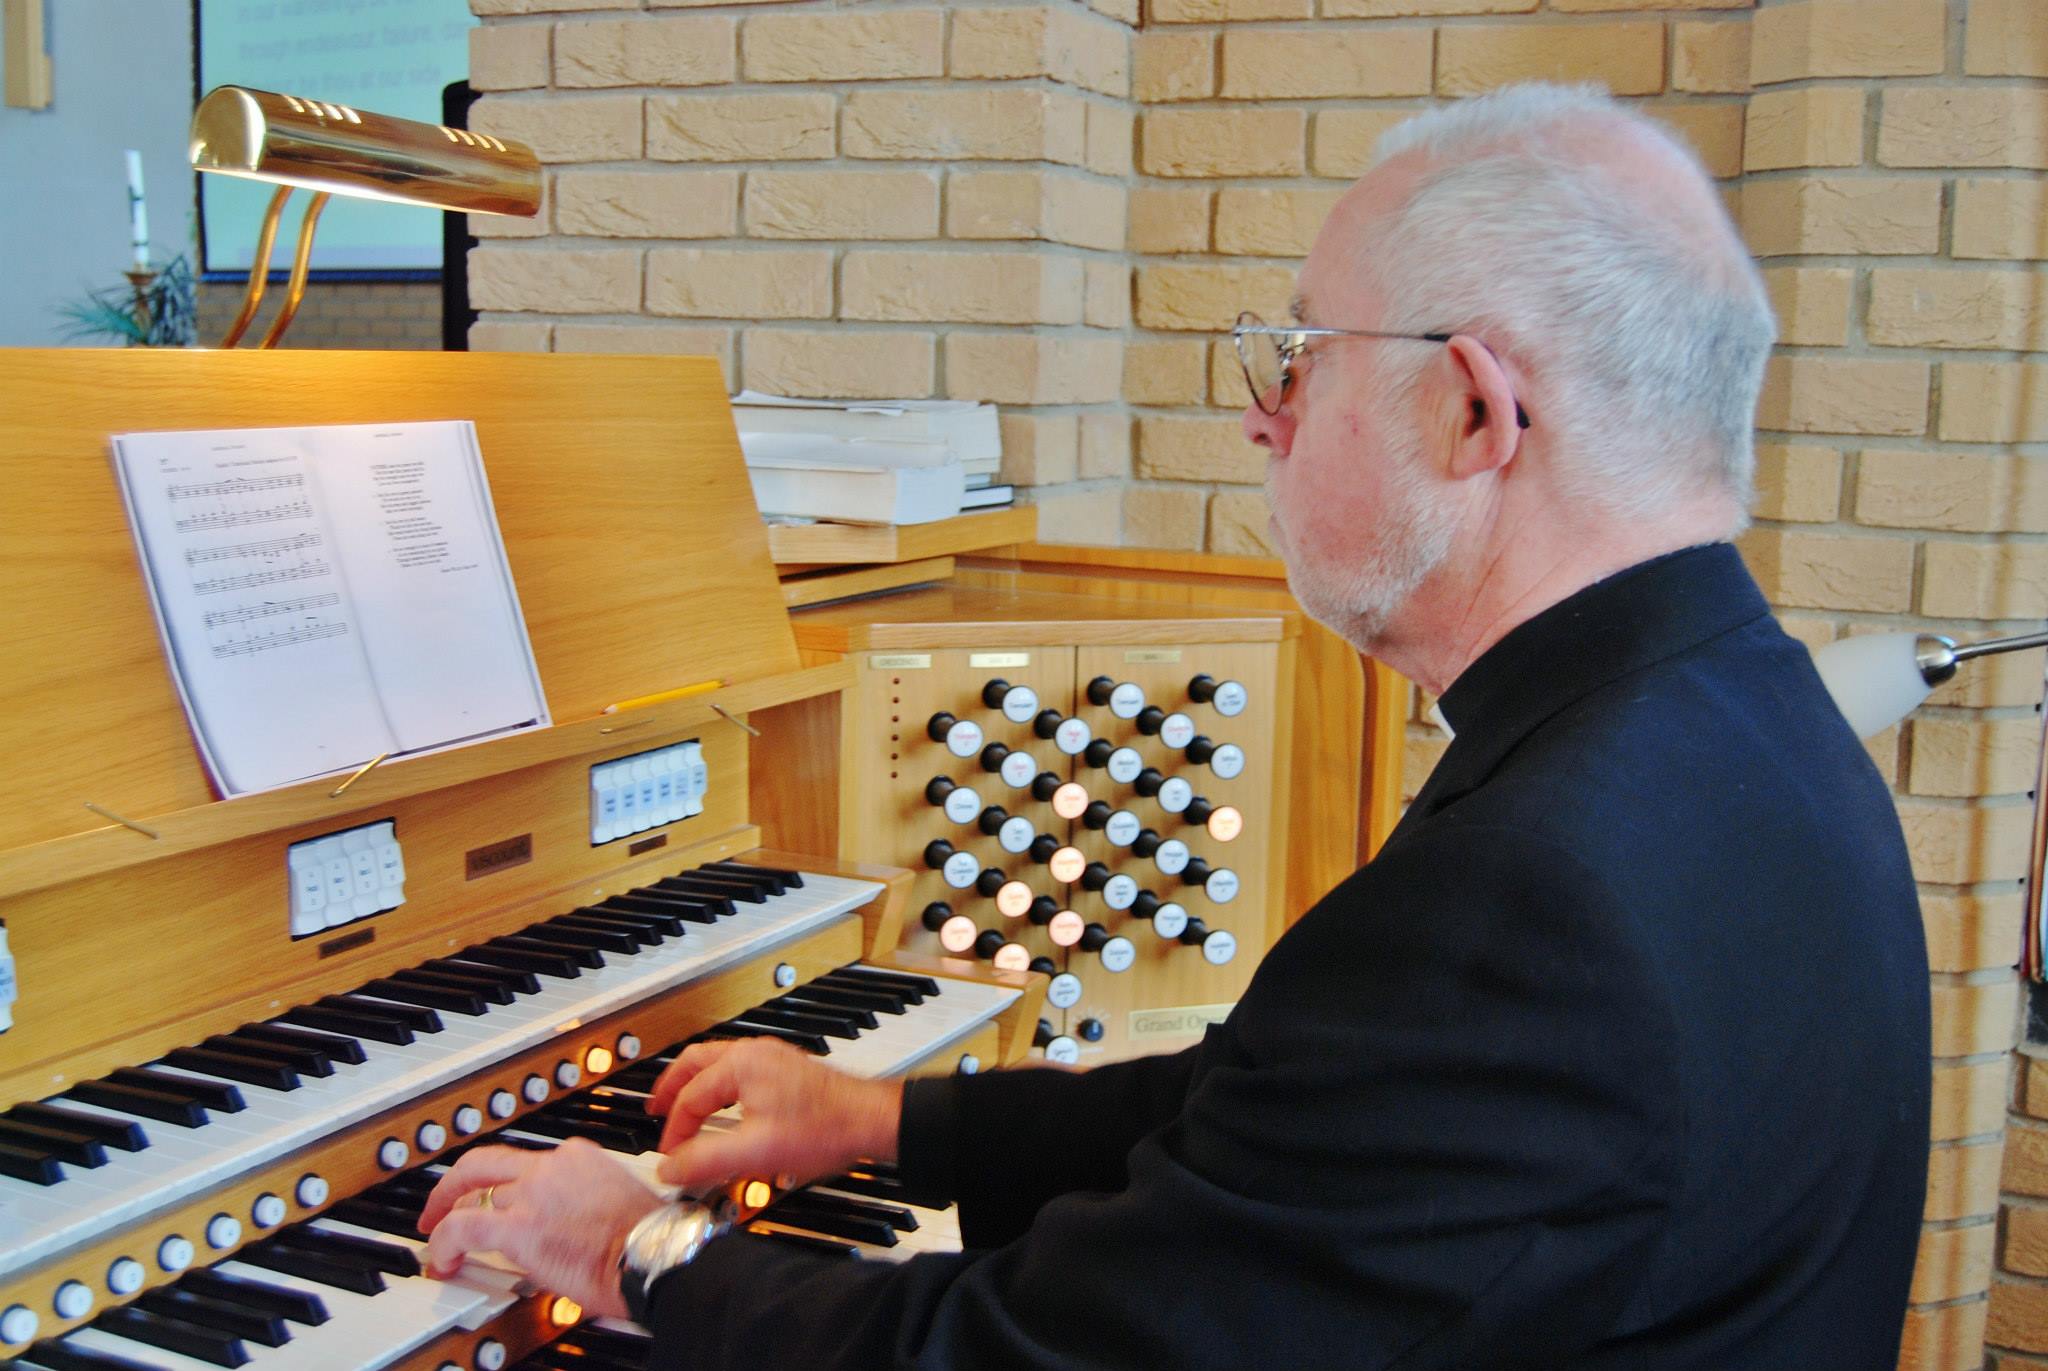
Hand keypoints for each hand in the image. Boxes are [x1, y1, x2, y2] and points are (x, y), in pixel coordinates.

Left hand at [417, 1138, 664, 1317]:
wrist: (656, 1254)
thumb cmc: (648, 1240)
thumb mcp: (615, 1201)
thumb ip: (583, 1202)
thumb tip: (567, 1227)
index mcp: (579, 1157)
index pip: (525, 1161)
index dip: (502, 1184)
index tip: (496, 1199)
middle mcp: (552, 1166)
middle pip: (484, 1161)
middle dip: (454, 1183)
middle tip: (440, 1205)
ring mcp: (533, 1193)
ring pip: (470, 1195)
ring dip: (448, 1221)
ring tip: (440, 1244)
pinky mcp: (519, 1226)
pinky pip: (462, 1227)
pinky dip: (442, 1243)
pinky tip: (441, 1260)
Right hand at [647, 1037, 902, 1190]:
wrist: (870, 1121)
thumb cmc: (826, 1128)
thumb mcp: (756, 1151)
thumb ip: (706, 1160)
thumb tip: (669, 1168)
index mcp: (742, 1064)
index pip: (690, 1096)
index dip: (675, 1130)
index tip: (670, 1158)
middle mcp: (755, 1053)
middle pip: (696, 1063)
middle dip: (672, 1089)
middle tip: (655, 1110)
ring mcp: (773, 1059)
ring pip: (718, 1065)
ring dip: (695, 1087)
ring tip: (683, 1108)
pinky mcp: (786, 1071)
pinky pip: (739, 1072)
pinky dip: (719, 1088)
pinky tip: (723, 1110)